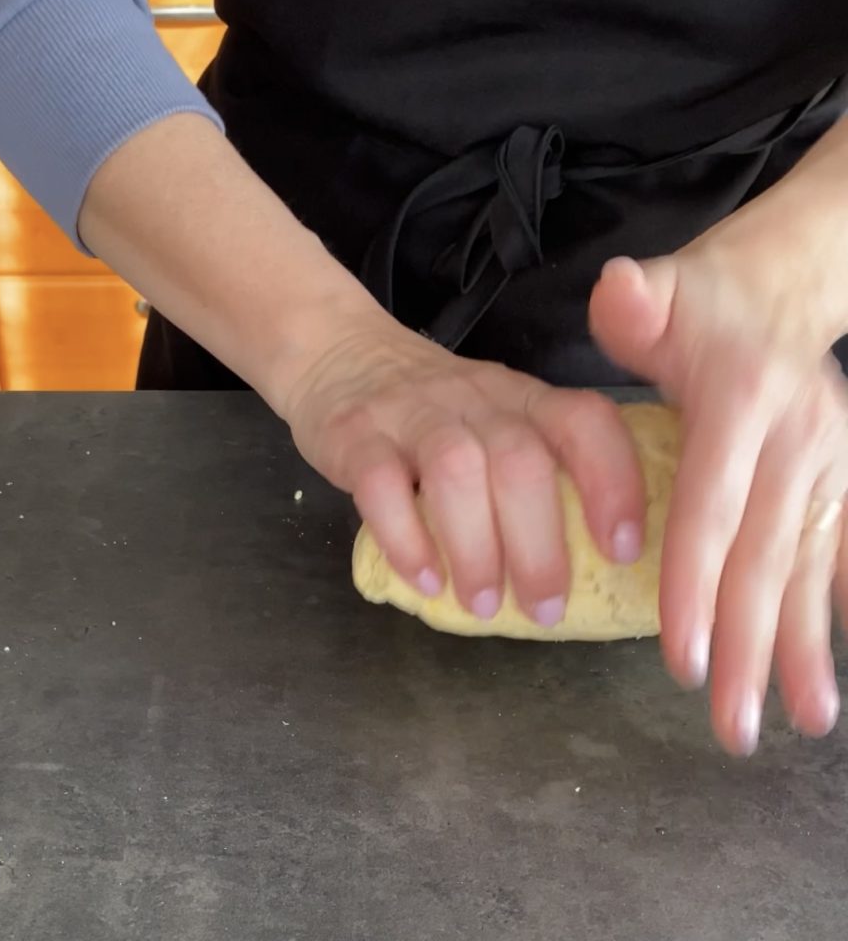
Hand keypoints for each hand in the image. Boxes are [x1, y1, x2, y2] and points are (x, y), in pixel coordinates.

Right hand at [283, 314, 645, 625]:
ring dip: (476, 549)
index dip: (614, 482)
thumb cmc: (432, 410)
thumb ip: (530, 472)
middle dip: (539, 545)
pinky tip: (423, 578)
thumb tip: (585, 570)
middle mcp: (473, 400)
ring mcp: (410, 414)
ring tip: (483, 605)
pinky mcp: (355, 435)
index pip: (584, 421)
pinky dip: (405, 538)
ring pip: (456, 471)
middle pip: (520, 460)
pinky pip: (381, 484)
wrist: (337, 351)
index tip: (623, 550)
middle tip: (544, 608)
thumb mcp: (492, 419)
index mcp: (521, 398)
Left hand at [590, 182, 847, 755]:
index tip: (684, 659)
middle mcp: (797, 444)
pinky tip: (833, 666)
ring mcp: (830, 465)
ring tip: (805, 720)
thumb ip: (634, 303)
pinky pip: (845, 552)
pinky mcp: (844, 479)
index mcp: (739, 409)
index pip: (710, 512)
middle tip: (729, 726)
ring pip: (810, 568)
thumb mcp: (657, 295)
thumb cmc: (697, 307)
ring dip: (806, 647)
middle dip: (747, 647)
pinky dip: (840, 608)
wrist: (776, 291)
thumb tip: (619, 293)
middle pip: (763, 559)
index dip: (695, 585)